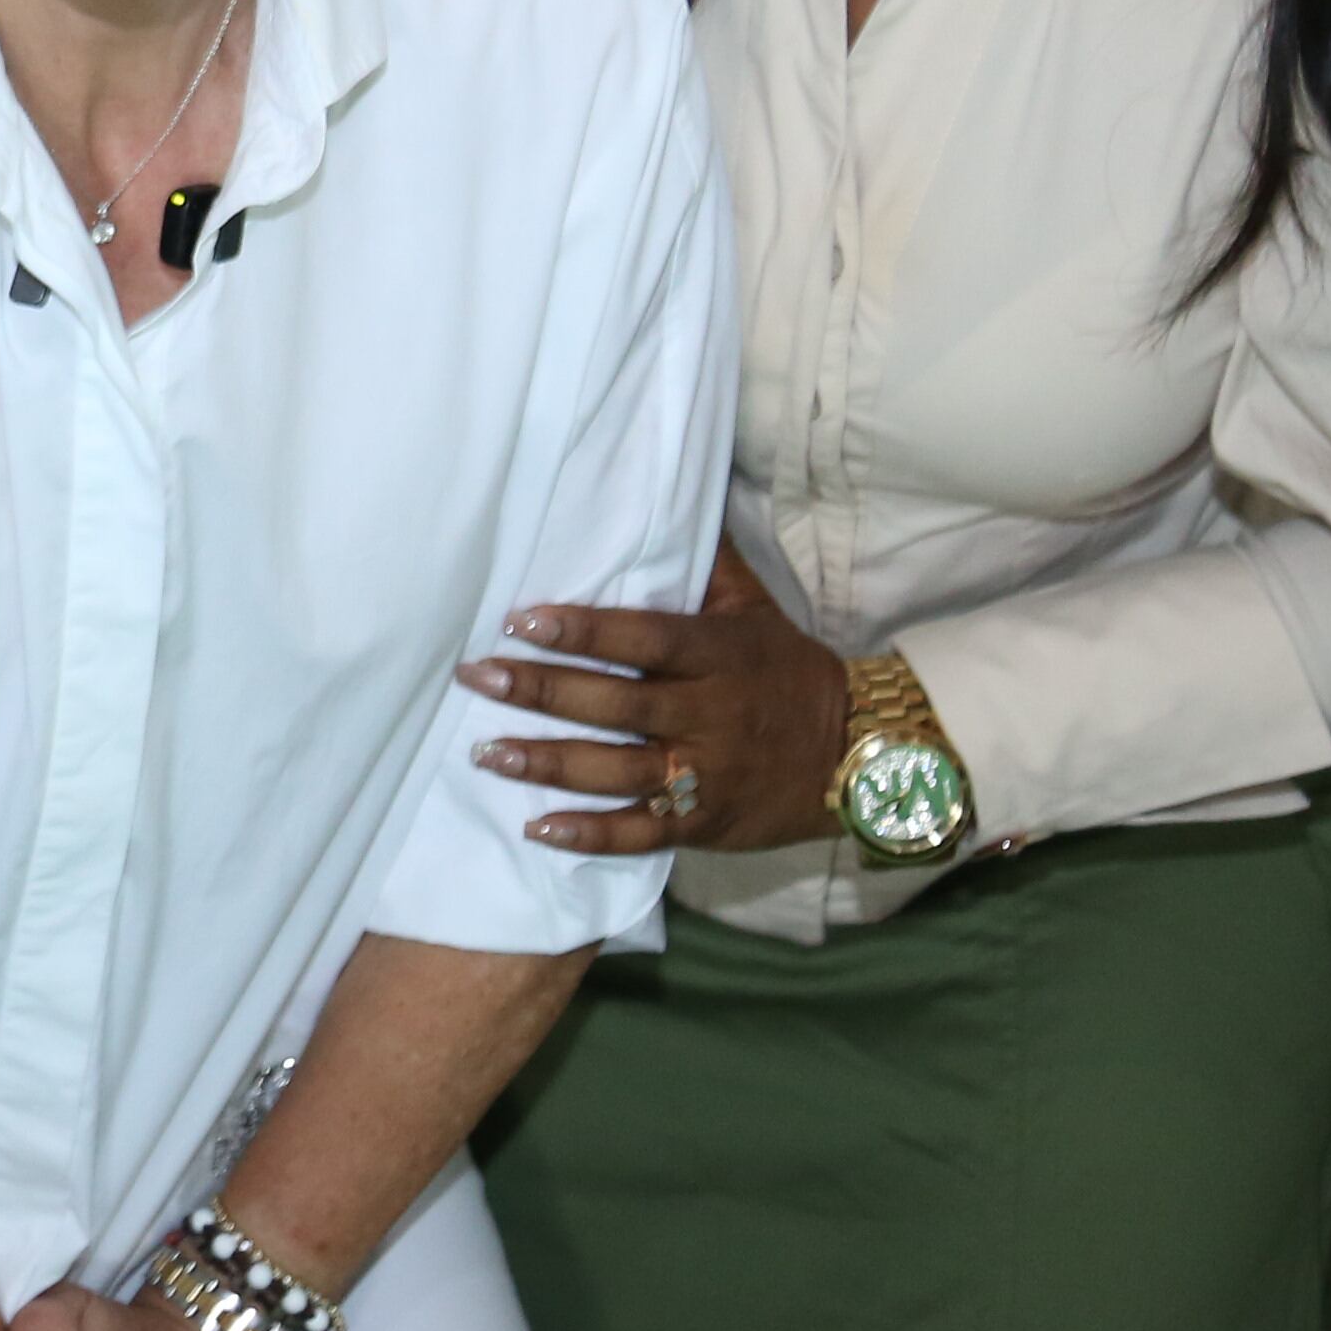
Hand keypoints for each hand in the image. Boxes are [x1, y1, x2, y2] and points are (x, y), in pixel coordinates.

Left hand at [459, 538, 854, 854]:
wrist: (853, 754)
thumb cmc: (787, 669)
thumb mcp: (755, 608)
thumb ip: (706, 564)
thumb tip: (666, 496)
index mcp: (717, 655)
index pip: (643, 638)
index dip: (584, 630)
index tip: (521, 620)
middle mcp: (707, 715)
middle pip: (616, 704)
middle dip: (542, 690)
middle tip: (477, 676)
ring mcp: (704, 774)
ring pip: (616, 770)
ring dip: (548, 762)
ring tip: (487, 751)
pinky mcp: (702, 824)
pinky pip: (640, 831)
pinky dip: (590, 834)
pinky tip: (537, 827)